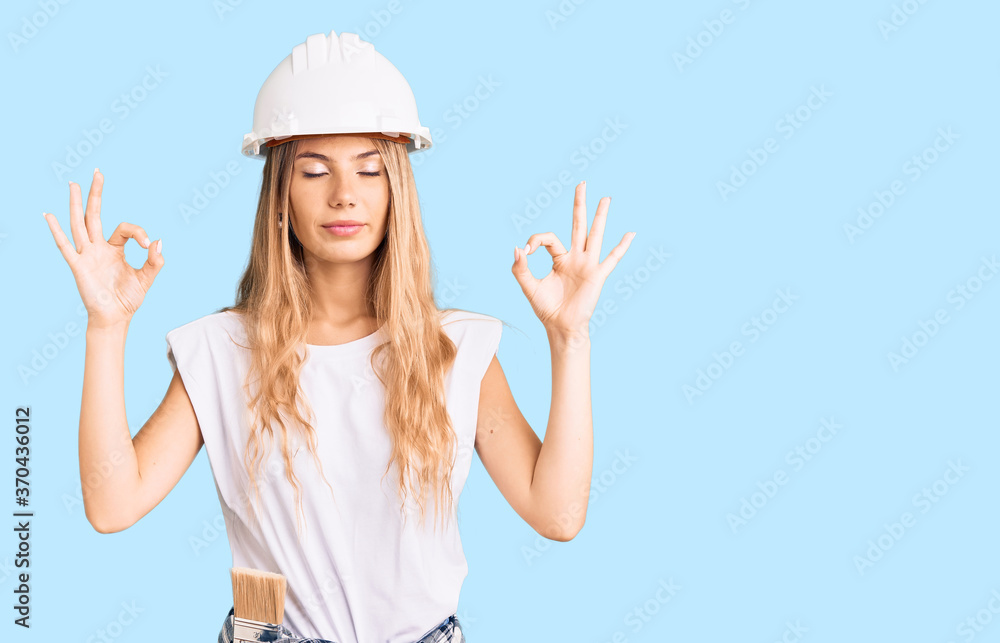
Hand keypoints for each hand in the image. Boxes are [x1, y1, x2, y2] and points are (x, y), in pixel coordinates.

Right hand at [43, 169, 163, 329]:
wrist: (115, 318)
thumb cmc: (128, 299)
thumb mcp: (146, 278)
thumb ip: (154, 261)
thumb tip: (158, 241)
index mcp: (115, 249)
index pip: (125, 229)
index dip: (138, 232)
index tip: (148, 244)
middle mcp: (99, 248)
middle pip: (94, 215)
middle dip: (96, 194)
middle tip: (98, 172)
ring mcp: (87, 255)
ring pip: (79, 224)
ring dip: (76, 204)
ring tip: (73, 184)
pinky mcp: (78, 266)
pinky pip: (65, 246)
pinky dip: (57, 231)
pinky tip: (48, 216)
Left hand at [511, 181, 634, 336]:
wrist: (560, 327)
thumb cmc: (547, 309)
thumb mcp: (529, 286)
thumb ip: (521, 268)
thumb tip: (517, 248)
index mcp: (559, 258)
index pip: (548, 238)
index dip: (535, 240)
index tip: (526, 251)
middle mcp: (575, 257)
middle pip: (578, 225)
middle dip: (579, 204)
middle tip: (582, 183)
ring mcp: (587, 264)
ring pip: (594, 234)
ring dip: (599, 216)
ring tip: (605, 198)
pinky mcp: (597, 275)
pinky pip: (611, 259)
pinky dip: (621, 246)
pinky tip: (630, 234)